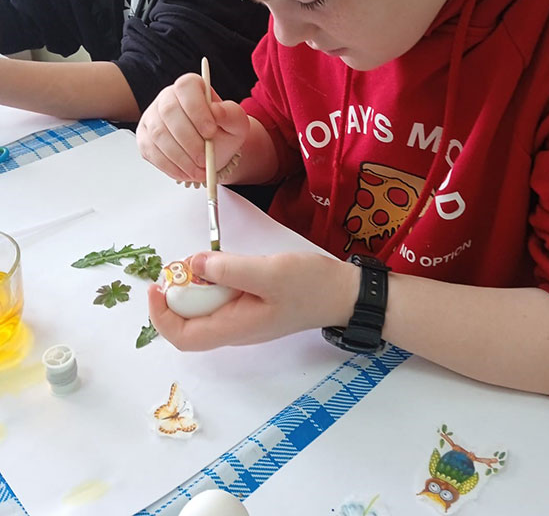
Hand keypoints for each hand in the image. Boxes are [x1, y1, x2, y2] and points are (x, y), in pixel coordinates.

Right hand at [136, 72, 248, 182]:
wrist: (212, 150)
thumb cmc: (222, 132)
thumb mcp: (236, 123)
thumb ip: (231, 114)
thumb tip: (216, 111)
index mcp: (190, 87)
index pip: (186, 87)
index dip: (196, 109)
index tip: (210, 131)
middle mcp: (167, 97)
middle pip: (169, 112)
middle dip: (188, 140)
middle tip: (205, 159)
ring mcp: (152, 117)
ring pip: (158, 134)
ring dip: (181, 157)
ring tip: (200, 171)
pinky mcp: (144, 138)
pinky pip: (151, 152)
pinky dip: (170, 166)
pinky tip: (187, 173)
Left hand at [148, 251, 359, 350]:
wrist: (343, 292)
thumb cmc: (310, 285)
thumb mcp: (268, 272)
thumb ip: (229, 270)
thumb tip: (192, 265)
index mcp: (235, 328)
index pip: (183, 336)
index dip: (161, 315)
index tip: (156, 286)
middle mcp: (234, 328)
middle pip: (189, 321)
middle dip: (177, 294)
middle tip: (182, 264)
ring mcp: (243, 317)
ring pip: (204, 307)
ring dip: (195, 285)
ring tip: (203, 260)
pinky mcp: (251, 304)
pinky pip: (220, 297)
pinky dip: (213, 280)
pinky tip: (221, 263)